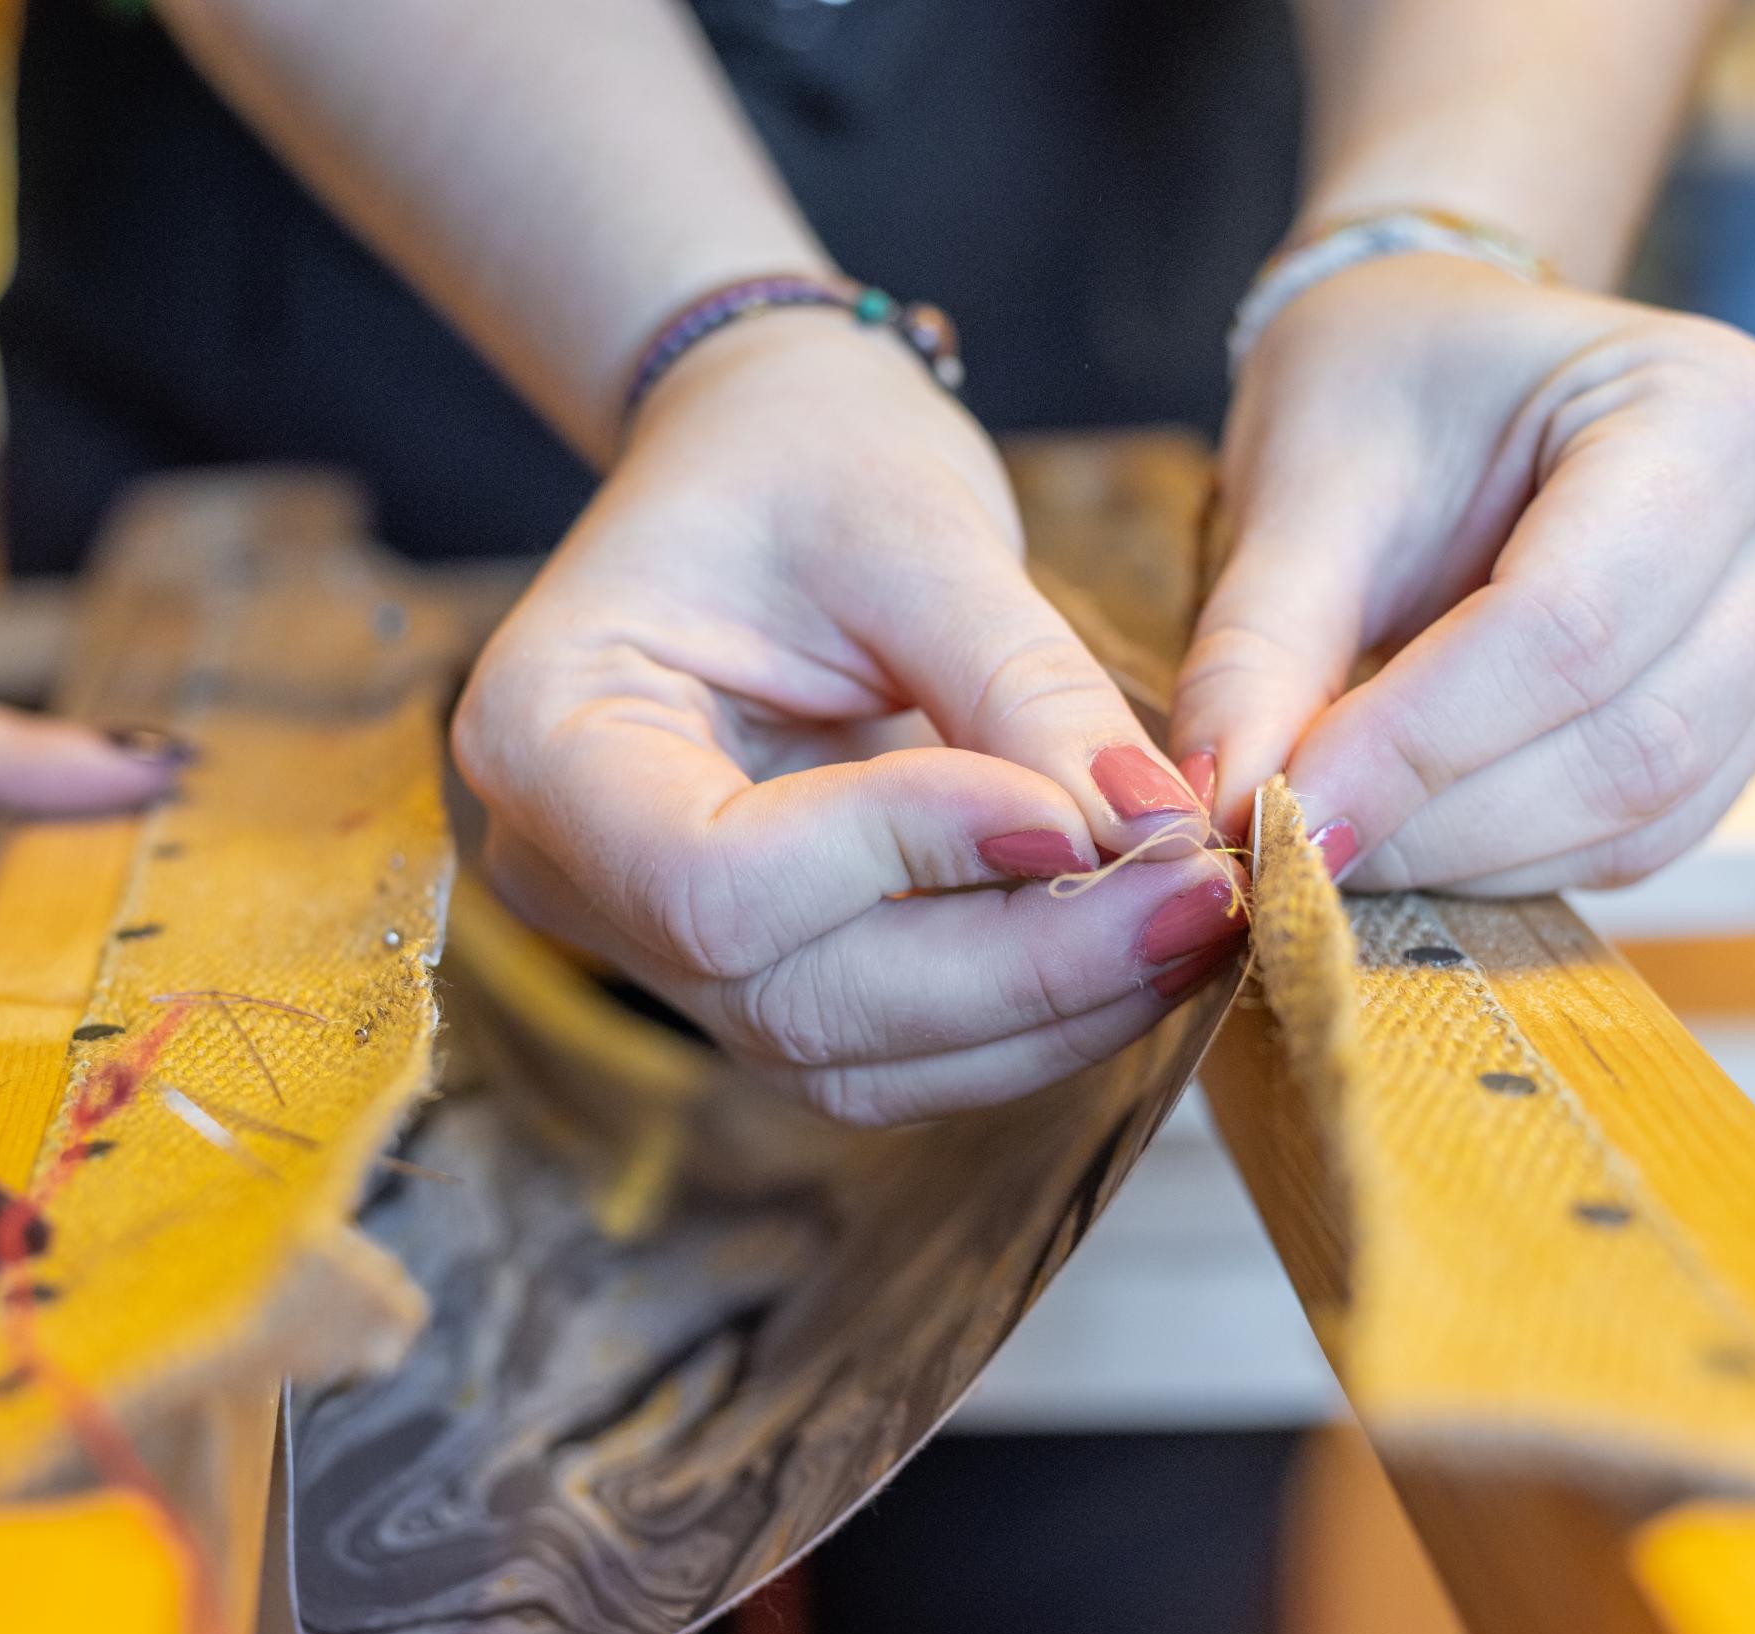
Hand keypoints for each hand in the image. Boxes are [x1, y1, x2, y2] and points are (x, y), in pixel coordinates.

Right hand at [455, 313, 1240, 1122]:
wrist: (761, 464)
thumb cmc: (804, 455)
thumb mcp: (913, 528)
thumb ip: (1020, 686)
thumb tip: (1152, 832)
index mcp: (546, 733)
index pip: (715, 878)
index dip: (908, 860)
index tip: (1081, 808)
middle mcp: (574, 875)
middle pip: (796, 1000)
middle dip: (1023, 965)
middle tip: (1207, 894)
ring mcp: (654, 945)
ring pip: (854, 1057)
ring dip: (1048, 1012)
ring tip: (1200, 918)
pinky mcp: (757, 974)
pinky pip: (892, 1050)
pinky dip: (1028, 1019)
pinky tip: (1140, 947)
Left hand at [1173, 256, 1754, 891]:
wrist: (1456, 364)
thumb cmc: (1383, 386)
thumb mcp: (1300, 483)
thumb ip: (1258, 648)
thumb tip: (1218, 804)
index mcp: (1713, 406)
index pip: (1568, 626)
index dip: (1411, 743)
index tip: (1269, 809)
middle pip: (1628, 740)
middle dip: (1433, 817)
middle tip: (1277, 843)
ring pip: (1641, 814)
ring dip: (1462, 854)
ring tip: (1323, 829)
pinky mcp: (1754, 722)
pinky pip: (1640, 839)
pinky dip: (1503, 860)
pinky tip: (1401, 827)